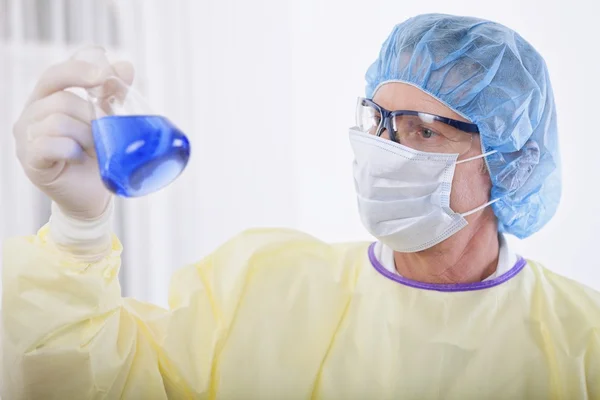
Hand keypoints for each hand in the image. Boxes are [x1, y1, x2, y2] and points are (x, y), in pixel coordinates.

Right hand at [13, 53, 133, 219]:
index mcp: (47, 99)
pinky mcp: (30, 161)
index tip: (105, 75)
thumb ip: (112, 94)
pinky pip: (48, 144)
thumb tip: (124, 65)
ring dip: (85, 135)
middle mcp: (31, 115)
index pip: (55, 74)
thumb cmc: (98, 157)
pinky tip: (79, 156)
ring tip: (94, 149)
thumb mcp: (108, 122)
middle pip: (61, 99)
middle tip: (104, 134)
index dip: (79, 70)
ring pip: (57, 120)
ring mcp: (26, 138)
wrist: (93, 195)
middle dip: (91, 115)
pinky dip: (70, 149)